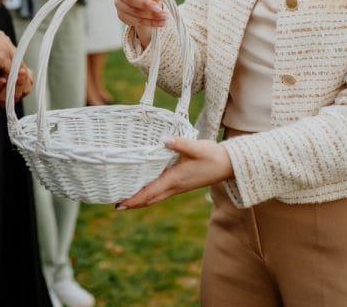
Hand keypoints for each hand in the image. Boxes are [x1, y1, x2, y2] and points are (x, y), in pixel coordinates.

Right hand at [110, 0, 165, 46]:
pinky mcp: (121, 14)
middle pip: (131, 2)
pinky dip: (148, 22)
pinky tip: (160, 22)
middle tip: (163, 13)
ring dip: (151, 18)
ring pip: (134, 14)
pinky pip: (134, 21)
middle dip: (148, 9)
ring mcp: (119, 4)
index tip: (157, 7)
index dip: (143, 0)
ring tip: (164, 18)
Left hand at [116, 137, 232, 209]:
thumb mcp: (197, 147)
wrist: (230, 165)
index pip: (150, 192)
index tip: (120, 205)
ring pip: (155, 197)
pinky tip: (144, 187)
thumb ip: (180, 144)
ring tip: (125, 199)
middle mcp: (175, 186)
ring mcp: (178, 186)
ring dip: (140, 199)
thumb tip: (164, 140)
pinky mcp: (181, 183)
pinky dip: (150, 193)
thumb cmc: (214, 156)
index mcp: (175, 179)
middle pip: (150, 199)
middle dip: (133, 203)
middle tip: (116, 206)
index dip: (134, 199)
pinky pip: (161, 192)